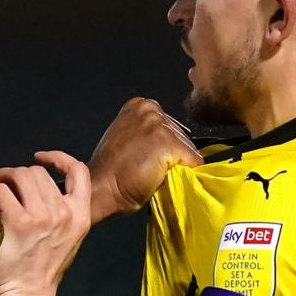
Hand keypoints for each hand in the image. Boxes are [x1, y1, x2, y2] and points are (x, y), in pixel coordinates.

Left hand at [0, 152, 93, 295]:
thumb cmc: (39, 276)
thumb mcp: (66, 243)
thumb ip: (62, 217)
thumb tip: (43, 196)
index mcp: (80, 218)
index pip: (78, 172)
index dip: (59, 158)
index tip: (40, 158)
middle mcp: (64, 214)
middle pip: (38, 173)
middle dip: (14, 174)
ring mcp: (41, 217)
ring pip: (18, 176)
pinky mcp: (18, 223)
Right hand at [87, 97, 201, 221]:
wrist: (100, 189)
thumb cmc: (109, 172)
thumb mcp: (125, 139)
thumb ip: (145, 134)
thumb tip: (166, 146)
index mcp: (138, 106)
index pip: (169, 126)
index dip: (162, 147)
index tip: (144, 157)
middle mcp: (149, 110)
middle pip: (181, 136)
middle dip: (170, 155)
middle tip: (146, 167)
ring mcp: (160, 126)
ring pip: (188, 149)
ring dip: (175, 165)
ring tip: (151, 172)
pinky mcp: (170, 144)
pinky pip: (194, 162)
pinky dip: (184, 174)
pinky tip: (159, 177)